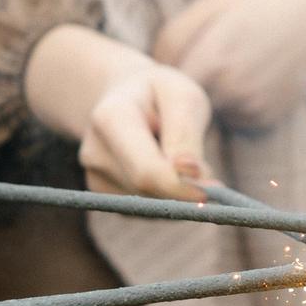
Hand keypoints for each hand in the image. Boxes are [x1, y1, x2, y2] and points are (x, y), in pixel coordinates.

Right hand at [23, 24, 210, 200]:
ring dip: (176, 190)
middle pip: (149, 190)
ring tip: (172, 153)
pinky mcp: (105, 196)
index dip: (180, 188)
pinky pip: (147, 210)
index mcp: (110, 118)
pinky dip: (165, 196)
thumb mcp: (182, 97)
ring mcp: (96, 177)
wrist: (126, 98)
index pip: (146, 171)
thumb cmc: (160, 95)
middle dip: (183, 187)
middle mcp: (95, 152)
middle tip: (204, 166)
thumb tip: (191, 174)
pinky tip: (160, 167)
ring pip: (151, 203)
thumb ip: (186, 136)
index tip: (210, 192)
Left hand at [150, 0, 305, 131]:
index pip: (165, 87)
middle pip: (184, 102)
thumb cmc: (255, 3)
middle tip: (200, 62)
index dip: (161, 79)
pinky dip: (232, 104)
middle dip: (185, 88)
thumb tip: (156, 74)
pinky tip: (248, 78)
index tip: (164, 70)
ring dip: (209, 97)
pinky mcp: (265, 119)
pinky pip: (231, 117)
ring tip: (229, 65)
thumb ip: (172, 39)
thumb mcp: (209, 6)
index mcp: (211, 60)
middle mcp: (232, 91)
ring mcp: (251, 108)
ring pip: (208, 112)